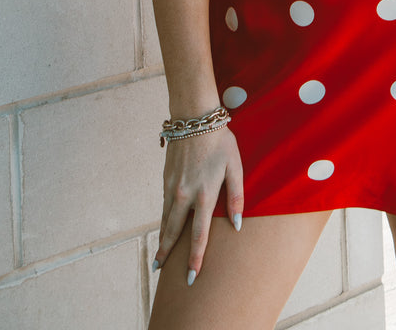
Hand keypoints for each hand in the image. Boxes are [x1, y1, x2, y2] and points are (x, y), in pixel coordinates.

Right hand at [154, 126, 243, 282]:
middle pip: (174, 232)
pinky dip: (163, 219)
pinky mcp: (166, 179)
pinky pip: (164, 204)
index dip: (195, 258)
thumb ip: (236, 197)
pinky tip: (165, 226)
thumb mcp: (235, 167)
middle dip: (167, 254)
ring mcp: (172, 187)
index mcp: (204, 196)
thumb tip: (237, 224)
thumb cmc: (220, 142)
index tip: (191, 276)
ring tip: (158, 256)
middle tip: (159, 271)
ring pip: (166, 219)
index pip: (198, 235)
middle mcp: (184, 195)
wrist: (194, 120)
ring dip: (162, 239)